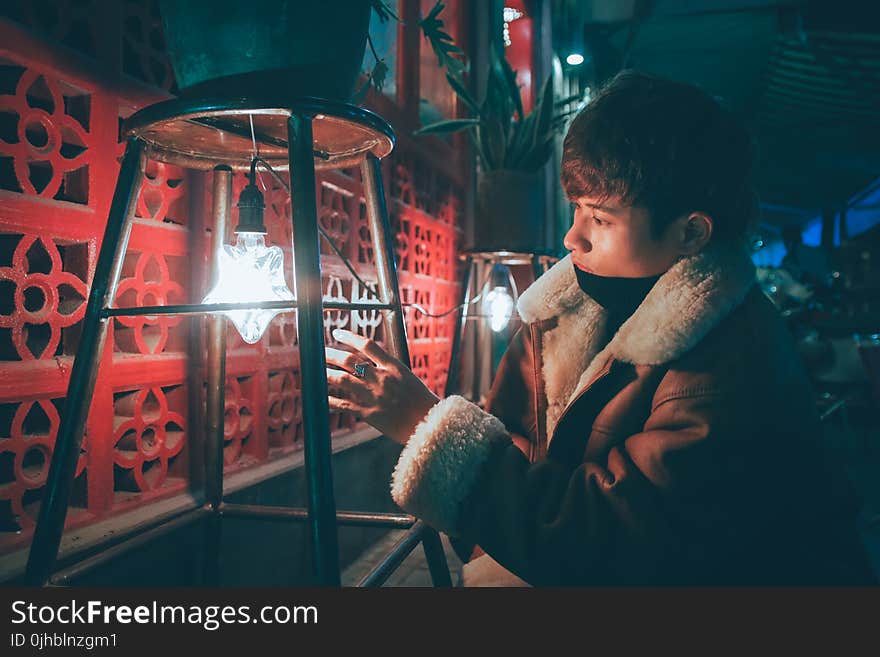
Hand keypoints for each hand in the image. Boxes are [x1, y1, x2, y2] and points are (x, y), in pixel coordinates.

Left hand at [325, 329, 439, 444]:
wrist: (430, 425)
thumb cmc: (422, 402)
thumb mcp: (408, 378)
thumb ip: (389, 370)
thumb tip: (371, 363)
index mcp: (394, 367)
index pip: (367, 345)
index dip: (349, 337)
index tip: (336, 333)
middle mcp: (381, 378)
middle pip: (349, 361)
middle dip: (331, 354)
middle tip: (319, 351)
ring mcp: (374, 396)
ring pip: (343, 380)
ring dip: (327, 374)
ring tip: (317, 371)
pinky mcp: (369, 413)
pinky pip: (344, 404)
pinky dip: (331, 400)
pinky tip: (322, 397)